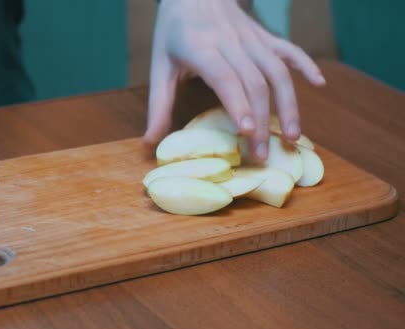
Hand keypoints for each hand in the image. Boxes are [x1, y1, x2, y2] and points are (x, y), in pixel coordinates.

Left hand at [144, 0, 325, 159]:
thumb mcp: (159, 66)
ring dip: (288, 104)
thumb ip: (157, 105)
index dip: (237, 103)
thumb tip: (150, 143)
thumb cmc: (173, 33)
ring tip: (292, 137)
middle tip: (262, 155)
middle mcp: (230, 42)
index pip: (224, 77)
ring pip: (276, 71)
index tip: (246, 132)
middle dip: (260, 120)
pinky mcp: (264, 36)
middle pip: (254, 82)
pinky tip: (320, 84)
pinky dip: (305, 65)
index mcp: (201, 47)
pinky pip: (289, 49)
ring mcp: (252, 38)